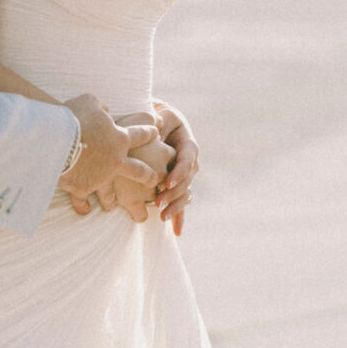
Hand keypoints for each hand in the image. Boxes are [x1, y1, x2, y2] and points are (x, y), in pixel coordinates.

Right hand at [68, 112, 171, 222]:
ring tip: (117, 206)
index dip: (149, 132)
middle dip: (149, 176)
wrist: (56, 138)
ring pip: (113, 194)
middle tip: (155, 180)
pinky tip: (85, 210)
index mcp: (119, 138)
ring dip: (115, 200)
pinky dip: (83, 206)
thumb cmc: (74, 116)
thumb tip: (104, 111)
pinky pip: (83, 201)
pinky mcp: (82, 188)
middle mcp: (115, 161)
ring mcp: (100, 178)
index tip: (157, 131)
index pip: (140, 134)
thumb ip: (101, 108)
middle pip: (139, 171)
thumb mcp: (91, 102)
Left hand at [152, 100, 199, 235]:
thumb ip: (161, 122)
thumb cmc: (158, 117)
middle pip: (187, 180)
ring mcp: (185, 175)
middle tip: (159, 202)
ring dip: (175, 206)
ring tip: (162, 216)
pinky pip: (181, 202)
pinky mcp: (178, 185)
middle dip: (174, 193)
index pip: (188, 159)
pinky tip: (176, 231)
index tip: (167, 182)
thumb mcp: (162, 116)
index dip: (179, 172)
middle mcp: (190, 162)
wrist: (157, 123)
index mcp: (188, 145)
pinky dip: (179, 216)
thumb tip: (156, 127)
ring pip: (185, 193)